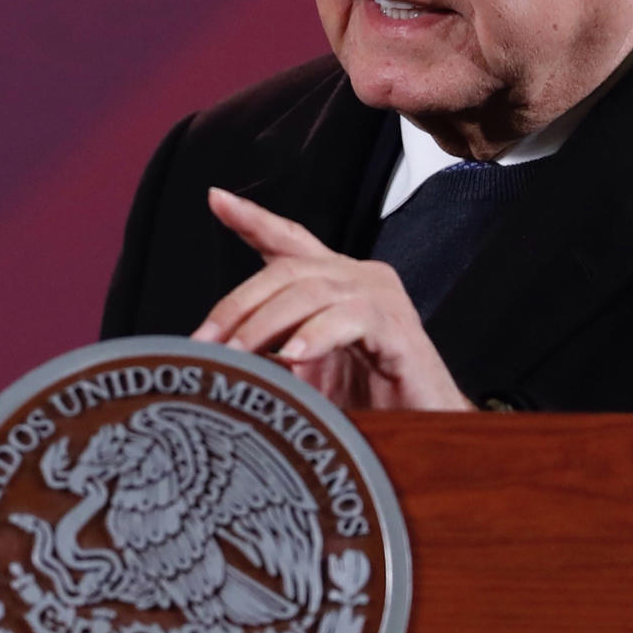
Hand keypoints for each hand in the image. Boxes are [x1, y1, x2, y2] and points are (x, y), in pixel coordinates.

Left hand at [191, 187, 473, 411]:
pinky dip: (316, 335)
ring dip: (264, 325)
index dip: (253, 218)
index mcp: (336, 284)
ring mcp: (382, 298)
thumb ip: (270, 354)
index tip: (217, 199)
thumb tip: (218, 355)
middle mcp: (359, 278)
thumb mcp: (306, 374)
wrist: (427, 433)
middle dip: (238, 304)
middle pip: (286, 270)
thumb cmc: (369, 404)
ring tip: (237, 356)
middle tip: (205, 342)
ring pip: (310, 291)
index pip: (289, 241)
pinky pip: (352, 318)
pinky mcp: (400, 328)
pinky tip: (293, 356)